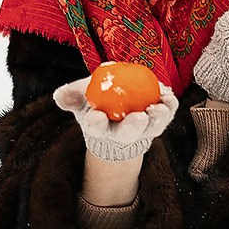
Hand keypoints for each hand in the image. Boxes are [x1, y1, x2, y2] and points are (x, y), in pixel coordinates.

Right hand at [53, 77, 178, 162]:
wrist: (117, 108)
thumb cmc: (97, 102)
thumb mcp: (80, 97)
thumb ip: (70, 96)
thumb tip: (59, 96)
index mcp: (100, 127)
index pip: (96, 127)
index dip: (96, 123)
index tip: (96, 116)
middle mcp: (122, 133)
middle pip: (127, 133)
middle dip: (133, 128)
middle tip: (139, 117)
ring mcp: (143, 129)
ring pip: (152, 128)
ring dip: (158, 119)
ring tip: (160, 107)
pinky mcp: (158, 121)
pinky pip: (167, 115)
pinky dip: (170, 107)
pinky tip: (168, 96)